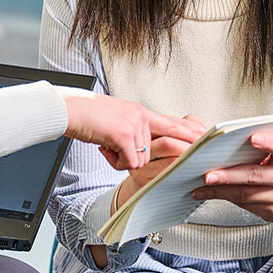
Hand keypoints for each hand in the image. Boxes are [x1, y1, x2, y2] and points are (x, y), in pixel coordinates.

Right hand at [64, 96, 201, 169]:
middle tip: (186, 161)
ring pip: (142, 158)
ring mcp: (134, 124)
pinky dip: (115, 162)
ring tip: (107, 146)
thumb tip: (139, 145)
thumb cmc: (87, 116)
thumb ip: (133, 127)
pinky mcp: (123, 135)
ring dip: (123, 160)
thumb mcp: (116, 117)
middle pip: (164, 142)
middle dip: (171, 153)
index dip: (189, 132)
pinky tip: (104, 148)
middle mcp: (141, 116)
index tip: (205, 139)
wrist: (68, 110)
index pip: (171, 123)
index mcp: (140, 112)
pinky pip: (130, 162)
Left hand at [190, 131, 272, 223]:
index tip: (251, 138)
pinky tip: (210, 194)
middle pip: (256, 175)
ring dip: (220, 191)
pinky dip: (225, 198)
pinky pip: (245, 204)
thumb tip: (220, 146)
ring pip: (247, 193)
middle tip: (208, 175)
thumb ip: (257, 148)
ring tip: (201, 186)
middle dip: (229, 175)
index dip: (267, 142)